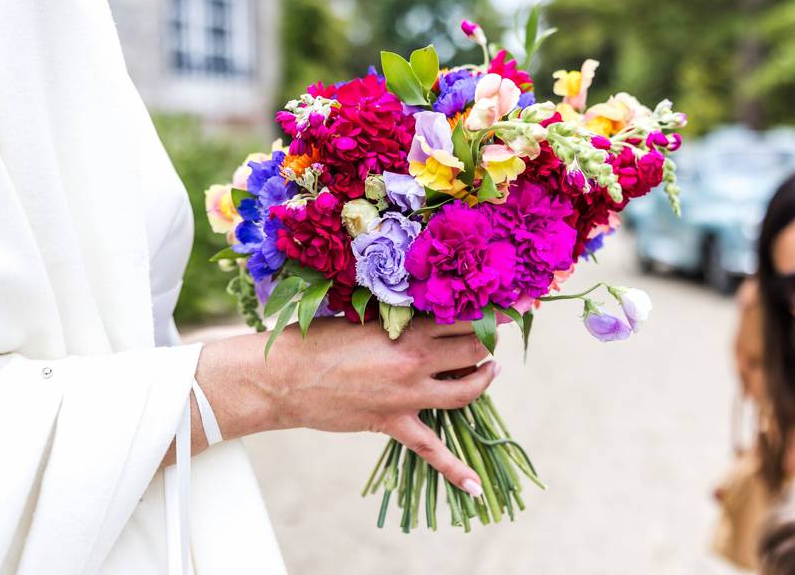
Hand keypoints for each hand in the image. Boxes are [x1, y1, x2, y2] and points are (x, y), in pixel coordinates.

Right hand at [196, 317, 498, 495]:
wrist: (286, 376)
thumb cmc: (318, 338)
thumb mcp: (363, 317)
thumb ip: (397, 316)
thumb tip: (421, 311)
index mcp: (408, 328)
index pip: (464, 317)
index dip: (490, 312)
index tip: (508, 306)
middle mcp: (415, 360)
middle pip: (472, 351)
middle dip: (488, 342)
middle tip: (493, 334)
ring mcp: (407, 395)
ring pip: (465, 392)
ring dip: (482, 380)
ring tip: (489, 370)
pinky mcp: (393, 423)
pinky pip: (432, 450)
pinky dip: (456, 469)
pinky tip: (476, 487)